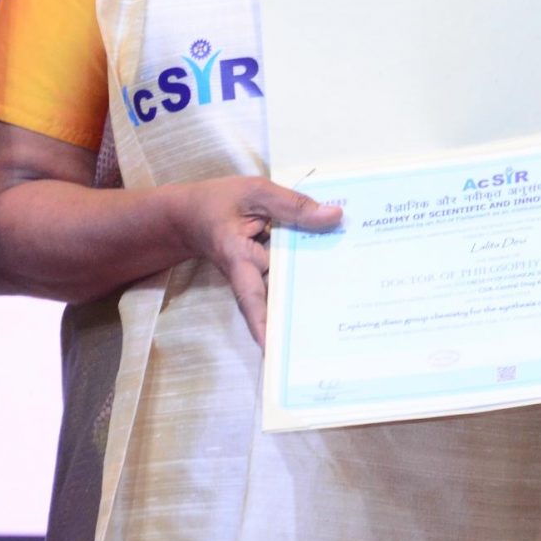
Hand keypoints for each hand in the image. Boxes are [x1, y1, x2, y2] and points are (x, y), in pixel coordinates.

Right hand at [167, 176, 342, 347]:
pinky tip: (342, 266)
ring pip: (287, 288)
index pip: (251, 296)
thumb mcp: (256, 193)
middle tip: (334, 333)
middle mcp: (250, 274)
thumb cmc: (217, 202)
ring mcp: (259, 273)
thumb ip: (293, 205)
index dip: (263, 322)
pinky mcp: (267, 267)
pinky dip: (311, 269)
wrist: (190, 214)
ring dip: (313, 294)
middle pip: (277, 299)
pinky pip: (289, 273)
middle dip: (302, 316)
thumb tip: (334, 216)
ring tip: (350, 306)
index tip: (275, 347)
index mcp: (239, 258)